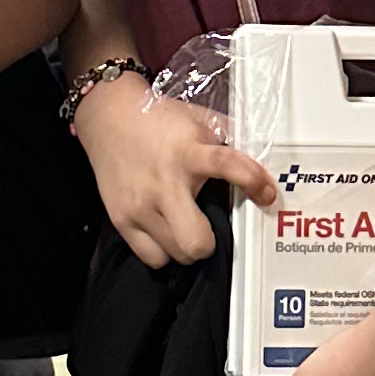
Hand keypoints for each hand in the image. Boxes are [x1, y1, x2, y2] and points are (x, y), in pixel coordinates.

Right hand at [75, 75, 272, 268]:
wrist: (108, 117)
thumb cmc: (158, 120)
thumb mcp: (198, 120)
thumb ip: (230, 138)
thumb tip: (265, 156)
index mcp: (187, 152)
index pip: (227, 166)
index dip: (253, 181)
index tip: (266, 193)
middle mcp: (163, 184)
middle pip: (196, 240)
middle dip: (211, 242)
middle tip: (210, 230)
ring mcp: (140, 206)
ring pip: (177, 254)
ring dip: (187, 246)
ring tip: (185, 227)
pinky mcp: (122, 220)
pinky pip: (153, 258)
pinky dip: (164, 251)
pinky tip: (165, 232)